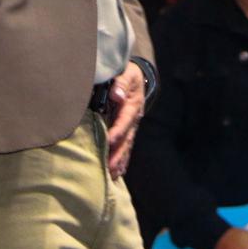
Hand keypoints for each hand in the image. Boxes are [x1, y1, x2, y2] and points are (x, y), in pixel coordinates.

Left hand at [104, 61, 147, 177]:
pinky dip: (123, 159)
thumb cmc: (129, 74)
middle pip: (126, 138)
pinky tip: (118, 172)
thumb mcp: (127, 73)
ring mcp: (132, 126)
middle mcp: (134, 118)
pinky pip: (126, 146)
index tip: (110, 140)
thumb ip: (121, 83)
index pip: (124, 120)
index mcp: (132, 105)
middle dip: (118, 153)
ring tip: (113, 174)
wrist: (137, 77)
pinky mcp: (128, 130)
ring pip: (126, 145)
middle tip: (110, 166)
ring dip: (120, 160)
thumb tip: (116, 95)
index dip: (118, 130)